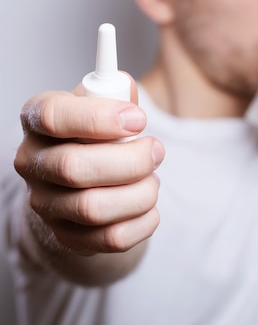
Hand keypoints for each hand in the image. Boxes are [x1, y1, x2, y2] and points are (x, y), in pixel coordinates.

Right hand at [14, 79, 163, 257]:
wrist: (79, 180)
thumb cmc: (92, 134)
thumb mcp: (101, 104)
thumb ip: (116, 93)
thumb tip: (126, 86)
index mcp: (36, 120)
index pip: (53, 117)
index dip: (99, 118)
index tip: (138, 119)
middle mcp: (33, 163)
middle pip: (74, 168)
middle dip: (130, 160)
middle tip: (156, 150)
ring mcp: (46, 204)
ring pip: (94, 208)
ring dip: (140, 193)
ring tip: (152, 178)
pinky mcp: (68, 236)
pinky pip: (111, 238)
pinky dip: (143, 221)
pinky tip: (148, 205)